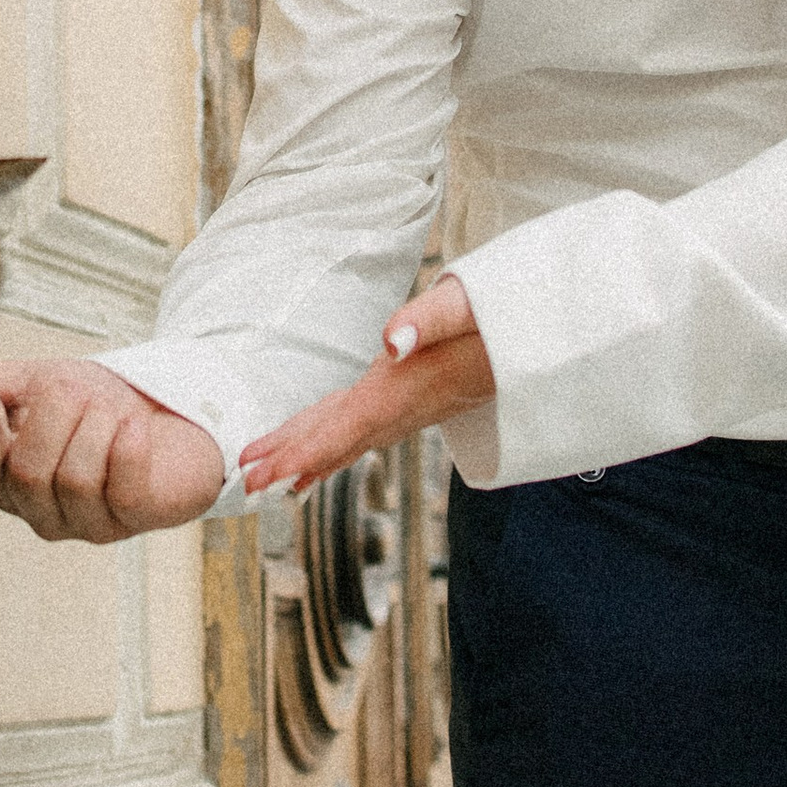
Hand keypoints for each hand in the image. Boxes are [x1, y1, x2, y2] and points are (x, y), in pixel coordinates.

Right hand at [0, 356, 226, 543]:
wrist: (169, 418)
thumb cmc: (100, 406)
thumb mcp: (39, 382)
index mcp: (11, 482)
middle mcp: (43, 512)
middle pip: (26, 473)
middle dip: (52, 415)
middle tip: (76, 386)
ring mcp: (88, 523)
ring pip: (74, 480)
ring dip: (93, 425)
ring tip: (110, 406)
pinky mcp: (134, 518)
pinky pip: (122, 488)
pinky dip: (127, 446)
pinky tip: (133, 424)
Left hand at [238, 276, 491, 490]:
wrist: (542, 337)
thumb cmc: (506, 309)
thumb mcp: (473, 304)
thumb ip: (432, 320)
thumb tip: (388, 341)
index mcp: (415, 385)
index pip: (351, 424)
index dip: (307, 450)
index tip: (269, 473)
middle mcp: (409, 406)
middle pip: (341, 440)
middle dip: (292, 462)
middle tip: (243, 482)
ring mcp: (411, 408)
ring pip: (348, 439)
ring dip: (305, 458)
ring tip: (261, 477)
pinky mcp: (412, 400)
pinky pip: (361, 430)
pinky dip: (330, 447)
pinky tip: (311, 462)